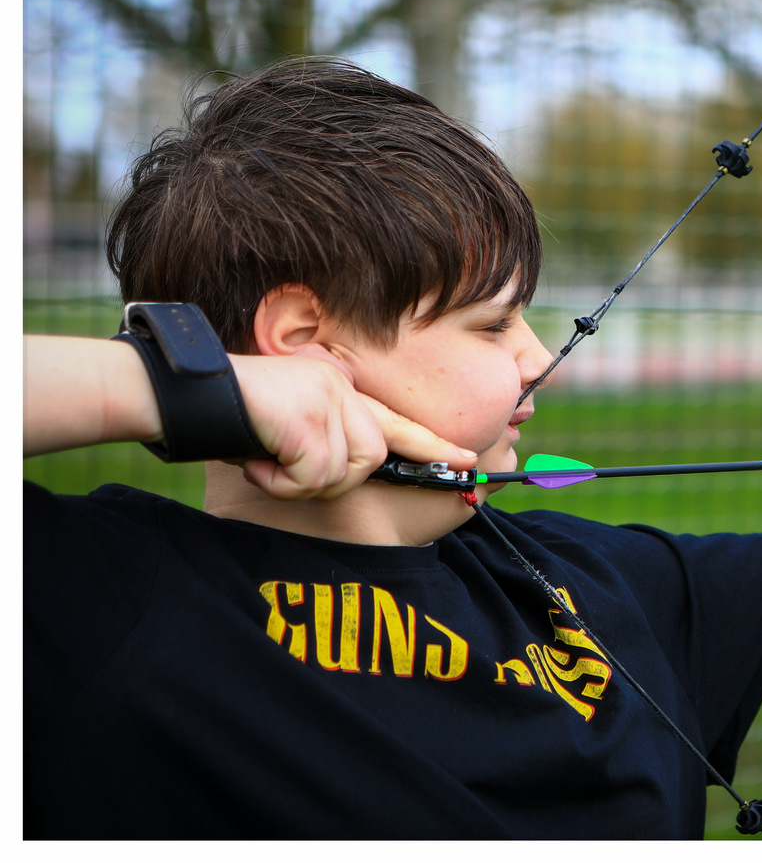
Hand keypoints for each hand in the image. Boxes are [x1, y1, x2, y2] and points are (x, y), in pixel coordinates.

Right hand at [230, 348, 476, 500]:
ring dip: (301, 482)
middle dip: (329, 479)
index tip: (468, 460)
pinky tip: (257, 461)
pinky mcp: (308, 415)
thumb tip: (340, 474)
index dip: (432, 446)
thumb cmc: (227, 417)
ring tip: (267, 460)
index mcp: (338, 388)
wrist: (184, 392)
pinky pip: (313, 475)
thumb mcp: (286, 428)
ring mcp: (326, 398)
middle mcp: (339, 387)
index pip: (395, 421)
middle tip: (283, 470)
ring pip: (343, 471)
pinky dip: (281, 483)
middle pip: (370, 458)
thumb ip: (322, 441)